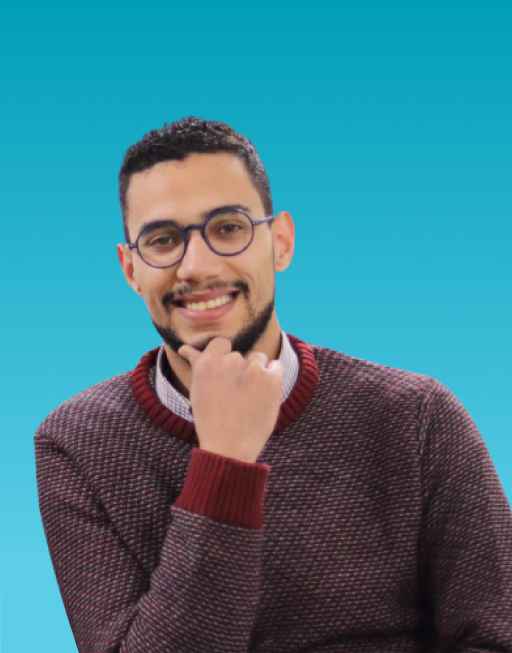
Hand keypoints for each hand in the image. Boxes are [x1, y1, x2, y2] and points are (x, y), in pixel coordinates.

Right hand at [178, 337, 283, 463]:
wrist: (230, 448)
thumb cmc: (211, 420)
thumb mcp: (198, 390)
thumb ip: (197, 364)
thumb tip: (186, 348)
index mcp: (207, 362)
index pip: (221, 343)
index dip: (225, 358)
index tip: (226, 375)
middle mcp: (230, 361)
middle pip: (241, 355)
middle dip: (240, 370)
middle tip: (236, 396)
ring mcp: (253, 368)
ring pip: (259, 359)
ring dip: (257, 372)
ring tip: (250, 397)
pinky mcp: (272, 378)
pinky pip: (276, 367)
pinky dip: (273, 377)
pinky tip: (265, 395)